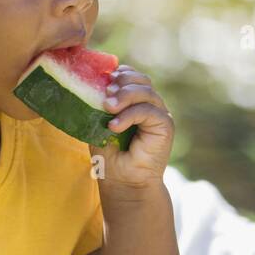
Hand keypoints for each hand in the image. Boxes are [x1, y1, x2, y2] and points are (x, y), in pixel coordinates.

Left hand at [93, 65, 173, 192]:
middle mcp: (149, 105)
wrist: (122, 181)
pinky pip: (149, 111)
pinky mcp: (165, 126)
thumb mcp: (97, 124)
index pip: (132, 76)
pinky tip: (114, 126)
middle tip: (105, 94)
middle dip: (122, 82)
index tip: (103, 79)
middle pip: (142, 80)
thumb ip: (97, 105)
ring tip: (107, 108)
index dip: (120, 73)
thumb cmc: (108, 154)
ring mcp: (159, 114)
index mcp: (134, 101)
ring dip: (125, 96)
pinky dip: (130, 115)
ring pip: (147, 92)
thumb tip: (89, 85)